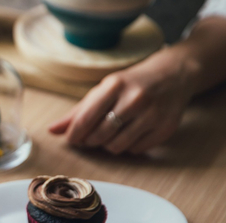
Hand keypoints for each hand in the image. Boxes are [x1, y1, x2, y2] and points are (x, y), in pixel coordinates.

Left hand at [48, 46, 199, 154]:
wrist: (173, 75)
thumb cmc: (131, 83)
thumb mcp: (104, 89)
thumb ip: (78, 111)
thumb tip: (52, 130)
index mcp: (115, 85)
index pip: (87, 117)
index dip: (74, 133)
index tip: (71, 140)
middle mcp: (135, 99)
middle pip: (100, 134)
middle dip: (90, 140)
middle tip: (90, 137)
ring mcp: (153, 114)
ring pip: (118, 146)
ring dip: (108, 145)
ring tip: (109, 135)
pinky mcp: (166, 128)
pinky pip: (136, 150)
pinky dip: (127, 147)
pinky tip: (129, 134)